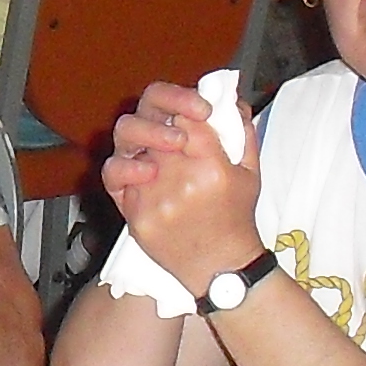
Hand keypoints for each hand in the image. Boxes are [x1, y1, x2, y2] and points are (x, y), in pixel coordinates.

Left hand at [98, 79, 262, 291]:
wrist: (220, 268)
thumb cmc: (236, 218)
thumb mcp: (250, 172)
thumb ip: (240, 131)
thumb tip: (228, 98)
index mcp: (212, 167)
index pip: (187, 115)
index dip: (187, 103)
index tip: (196, 110)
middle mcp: (180, 180)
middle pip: (152, 123)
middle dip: (162, 118)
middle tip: (176, 132)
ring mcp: (154, 198)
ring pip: (128, 143)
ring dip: (142, 136)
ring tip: (159, 148)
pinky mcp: (135, 214)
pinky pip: (115, 175)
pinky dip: (126, 165)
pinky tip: (142, 170)